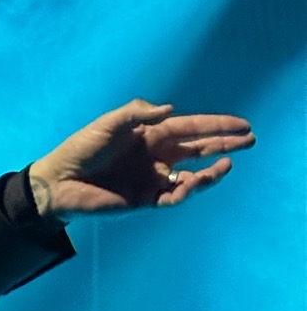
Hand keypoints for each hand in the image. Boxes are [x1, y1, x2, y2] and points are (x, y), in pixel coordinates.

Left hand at [29, 99, 254, 218]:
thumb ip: (139, 112)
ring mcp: (152, 179)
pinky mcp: (145, 200)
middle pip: (199, 150)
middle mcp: (156, 156)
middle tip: (250, 140)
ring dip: (211, 172)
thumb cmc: (82, 147)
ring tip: (226, 164)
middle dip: (224, 145)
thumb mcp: (109, 122)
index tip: (243, 125)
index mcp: (151, 135)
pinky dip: (186, 191)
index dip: (217, 126)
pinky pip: (173, 196)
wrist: (60, 181)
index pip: (191, 128)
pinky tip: (195, 183)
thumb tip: (171, 110)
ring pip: (192, 176)